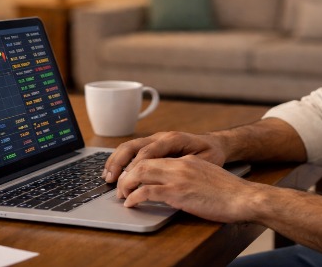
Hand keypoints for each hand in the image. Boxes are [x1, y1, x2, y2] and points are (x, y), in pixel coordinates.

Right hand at [102, 131, 226, 182]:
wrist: (215, 143)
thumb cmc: (211, 153)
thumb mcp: (204, 160)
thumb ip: (186, 165)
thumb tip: (169, 173)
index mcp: (173, 139)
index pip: (147, 153)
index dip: (135, 169)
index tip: (127, 183)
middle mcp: (160, 137)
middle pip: (133, 146)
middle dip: (119, 163)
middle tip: (111, 181)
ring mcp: (154, 139)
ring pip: (129, 146)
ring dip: (115, 161)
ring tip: (107, 177)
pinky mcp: (152, 145)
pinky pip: (131, 150)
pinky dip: (119, 159)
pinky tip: (113, 171)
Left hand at [117, 155, 259, 222]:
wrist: (243, 197)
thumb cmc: (229, 192)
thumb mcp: (206, 176)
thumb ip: (190, 175)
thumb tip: (176, 185)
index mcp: (186, 159)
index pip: (153, 157)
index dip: (137, 166)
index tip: (129, 176)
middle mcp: (180, 164)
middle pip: (142, 162)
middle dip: (126, 174)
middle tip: (120, 187)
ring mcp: (178, 177)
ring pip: (140, 174)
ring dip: (126, 185)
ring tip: (122, 196)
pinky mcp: (178, 192)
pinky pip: (147, 192)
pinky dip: (134, 197)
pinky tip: (131, 204)